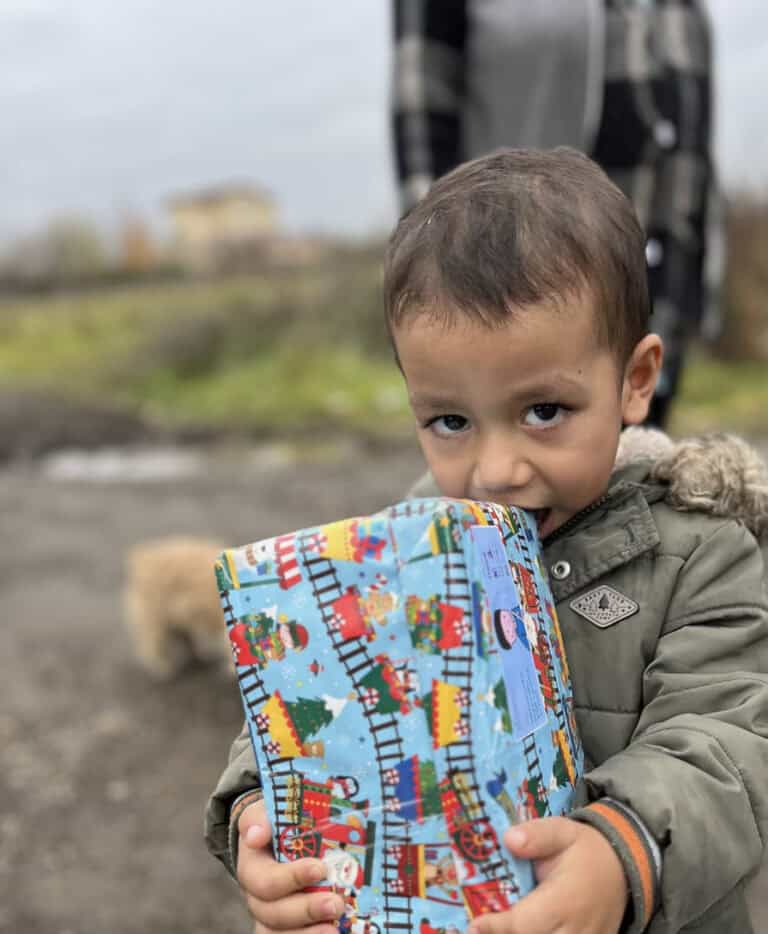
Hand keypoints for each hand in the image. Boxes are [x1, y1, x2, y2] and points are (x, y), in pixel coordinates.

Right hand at [237, 800, 343, 932]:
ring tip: (334, 930)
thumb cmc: (275, 822)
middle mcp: (257, 898)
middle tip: (335, 904)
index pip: (264, 881)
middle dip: (306, 911)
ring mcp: (271, 917)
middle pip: (274, 914)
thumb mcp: (263, 812)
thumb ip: (258, 818)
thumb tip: (257, 835)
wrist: (278, 835)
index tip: (319, 868)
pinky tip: (334, 933)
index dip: (291, 878)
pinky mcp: (287, 927)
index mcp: (252, 868)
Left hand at [468, 817, 627, 933]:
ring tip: (491, 928)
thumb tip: (509, 839)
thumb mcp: (563, 831)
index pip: (526, 923)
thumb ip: (537, 835)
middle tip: (477, 928)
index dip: (498, 927)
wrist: (622, 869)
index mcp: (566, 899)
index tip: (474, 924)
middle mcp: (575, 929)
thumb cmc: (585, 850)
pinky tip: (511, 929)